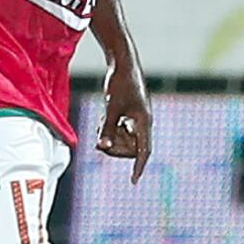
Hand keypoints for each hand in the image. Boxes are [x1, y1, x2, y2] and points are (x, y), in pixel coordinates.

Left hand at [96, 66, 152, 182]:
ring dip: (111, 136)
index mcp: (143, 121)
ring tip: (101, 122)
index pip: (143, 151)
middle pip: (131, 148)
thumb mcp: (110, 107)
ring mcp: (138, 118)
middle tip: (99, 140)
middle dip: (114, 146)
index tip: (133, 181)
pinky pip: (122, 130)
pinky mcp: (131, 113)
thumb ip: (107, 129)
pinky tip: (104, 117)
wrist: (123, 62)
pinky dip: (112, 128)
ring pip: (125, 139)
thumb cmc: (119, 83)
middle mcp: (143, 122)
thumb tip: (102, 147)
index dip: (139, 167)